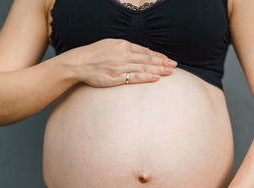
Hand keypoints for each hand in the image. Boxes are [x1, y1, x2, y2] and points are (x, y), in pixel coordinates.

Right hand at [61, 38, 177, 86]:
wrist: (79, 63)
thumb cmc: (93, 54)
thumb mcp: (110, 44)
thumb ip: (124, 48)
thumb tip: (138, 52)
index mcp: (123, 45)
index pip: (144, 50)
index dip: (157, 55)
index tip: (166, 59)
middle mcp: (124, 54)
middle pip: (147, 58)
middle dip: (163, 62)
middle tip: (174, 65)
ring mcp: (120, 66)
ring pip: (144, 67)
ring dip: (159, 69)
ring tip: (170, 71)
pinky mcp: (116, 77)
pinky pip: (134, 77)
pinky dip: (146, 77)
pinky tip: (156, 78)